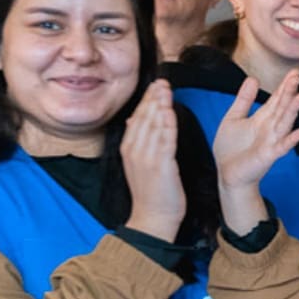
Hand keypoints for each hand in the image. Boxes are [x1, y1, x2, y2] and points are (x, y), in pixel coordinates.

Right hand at [122, 80, 185, 240]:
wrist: (153, 217)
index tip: (156, 85)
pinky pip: (164, 141)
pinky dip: (167, 124)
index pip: (137, 118)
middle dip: (153, 98)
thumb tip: (134, 119)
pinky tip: (170, 111)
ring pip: (152, 126)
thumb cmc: (152, 192)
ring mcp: (146, 158)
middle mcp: (134, 151)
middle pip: (143, 118)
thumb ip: (138, 141)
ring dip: (160, 105)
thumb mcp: (139, 163)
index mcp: (129, 149)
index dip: (146, 100)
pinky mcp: (160, 166)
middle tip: (162, 81)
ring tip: (166, 89)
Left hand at [212, 69, 298, 191]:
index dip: (285, 86)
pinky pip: (283, 146)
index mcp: (262, 118)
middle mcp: (270, 128)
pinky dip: (292, 139)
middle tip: (297, 77)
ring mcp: (271, 141)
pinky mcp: (268, 155)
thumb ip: (244, 100)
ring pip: (285, 122)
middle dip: (289, 92)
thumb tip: (253, 79)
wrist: (227, 173)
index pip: (277, 99)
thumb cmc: (231, 149)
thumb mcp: (233, 118)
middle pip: (282, 107)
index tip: (294, 72)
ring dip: (294, 110)